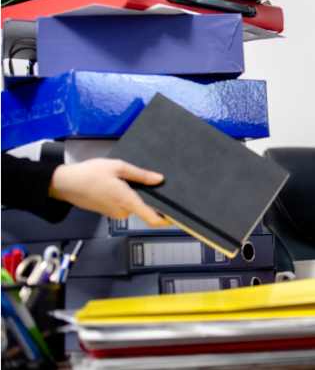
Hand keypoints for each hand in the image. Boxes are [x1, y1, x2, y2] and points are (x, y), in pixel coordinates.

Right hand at [49, 158, 169, 226]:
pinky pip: (124, 205)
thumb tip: (159, 179)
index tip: (177, 218)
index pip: (151, 218)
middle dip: (149, 198)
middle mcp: (122, 211)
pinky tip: (120, 185)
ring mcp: (114, 213)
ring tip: (130, 180)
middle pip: (144, 208)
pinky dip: (126, 196)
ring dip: (136, 195)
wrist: (64, 183)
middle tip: (152, 183)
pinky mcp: (108, 212)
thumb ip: (140, 175)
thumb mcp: (117, 167)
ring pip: (133, 205)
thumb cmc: (88, 174)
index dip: (166, 220)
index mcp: (127, 200)